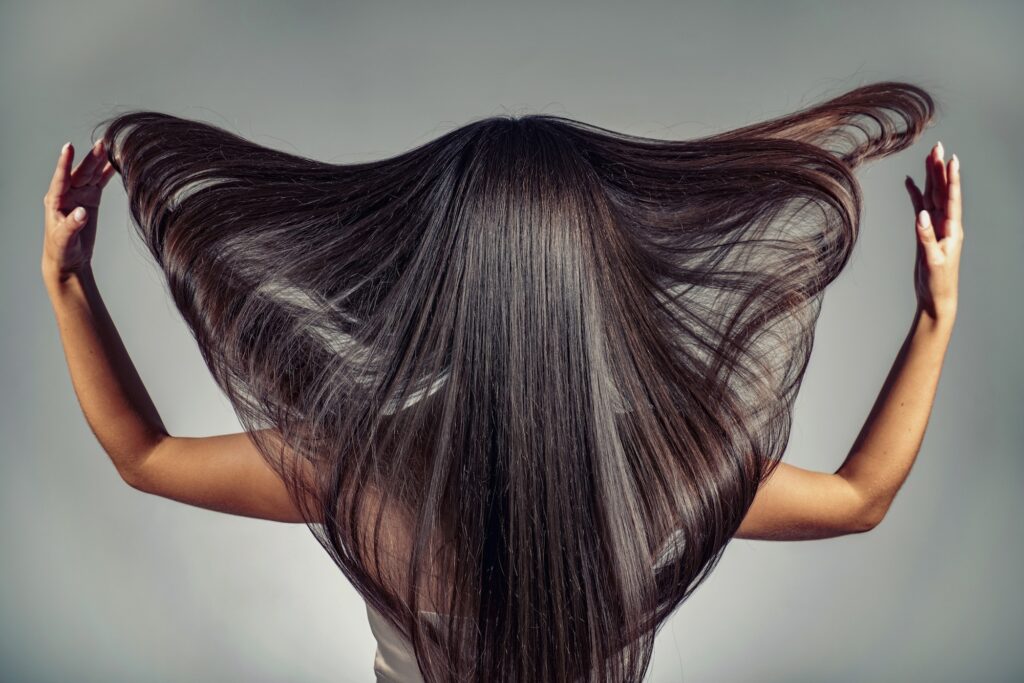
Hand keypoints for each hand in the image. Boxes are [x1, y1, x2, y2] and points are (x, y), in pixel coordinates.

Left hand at [41, 139, 116, 281]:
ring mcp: (79, 195)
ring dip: (99, 161)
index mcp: (55, 200)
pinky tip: (114, 163)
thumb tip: (82, 212)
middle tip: (102, 144)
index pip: (60, 177)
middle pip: (80, 172)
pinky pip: (99, 183)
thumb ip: (72, 224)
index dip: (65, 162)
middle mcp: (67, 194)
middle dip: (90, 158)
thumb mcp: (64, 239)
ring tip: (110, 147)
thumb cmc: (61, 250)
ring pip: (90, 174)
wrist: (69, 259)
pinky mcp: (90, 200)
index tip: (69, 147)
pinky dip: (107, 173)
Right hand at [904, 141, 962, 322]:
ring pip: (932, 196)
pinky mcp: (925, 232)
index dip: (951, 179)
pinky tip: (912, 183)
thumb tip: (920, 215)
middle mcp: (946, 225)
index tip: (951, 159)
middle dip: (939, 170)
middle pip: (942, 191)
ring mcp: (936, 227)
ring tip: (929, 157)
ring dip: (930, 178)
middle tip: (937, 148)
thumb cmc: (938, 282)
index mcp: (952, 230)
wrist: (936, 297)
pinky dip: (916, 195)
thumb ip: (926, 238)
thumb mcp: (933, 261)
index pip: (952, 199)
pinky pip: (920, 208)